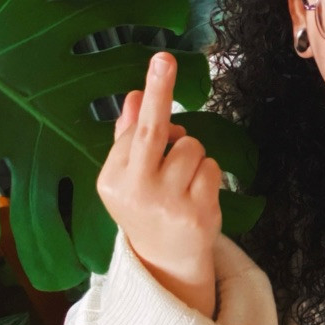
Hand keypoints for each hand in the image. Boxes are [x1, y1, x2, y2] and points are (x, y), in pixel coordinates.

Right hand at [96, 51, 222, 315]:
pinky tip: (195, 191)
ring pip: (191, 146)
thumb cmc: (144, 209)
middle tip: (164, 60)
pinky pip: (211, 166)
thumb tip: (135, 97)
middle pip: (154, 132)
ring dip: (192, 154)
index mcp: (113, 180)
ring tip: (181, 178)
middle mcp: (137, 192)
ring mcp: (169, 204)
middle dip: (160, 92)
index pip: (135, 130)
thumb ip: (128, 138)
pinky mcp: (198, 213)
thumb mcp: (126, 177)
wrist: (165, 265)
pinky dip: (207, 172)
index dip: (153, 97)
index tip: (161, 60)